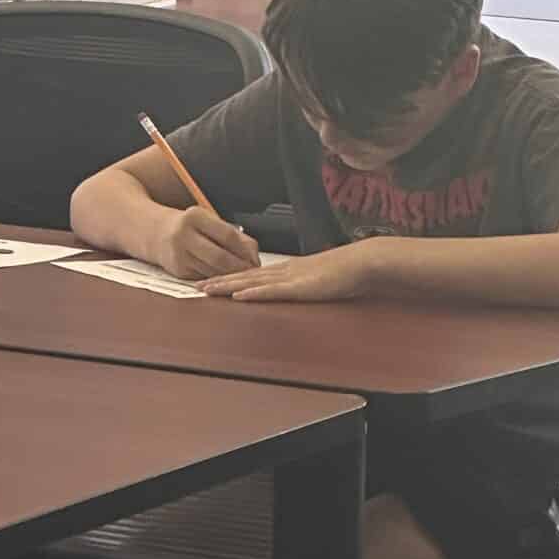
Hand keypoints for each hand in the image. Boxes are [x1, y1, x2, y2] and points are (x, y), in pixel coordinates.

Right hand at [155, 206, 260, 280]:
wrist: (153, 232)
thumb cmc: (189, 226)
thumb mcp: (208, 221)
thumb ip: (234, 235)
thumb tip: (254, 256)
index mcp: (195, 216)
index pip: (227, 235)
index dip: (245, 250)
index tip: (255, 260)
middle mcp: (184, 234)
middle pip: (220, 257)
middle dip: (240, 268)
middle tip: (252, 274)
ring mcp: (178, 254)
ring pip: (213, 271)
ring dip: (230, 276)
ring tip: (242, 277)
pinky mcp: (177, 270)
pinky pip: (204, 277)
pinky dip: (217, 279)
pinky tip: (225, 279)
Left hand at [201, 243, 372, 301]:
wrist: (362, 262)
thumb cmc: (346, 272)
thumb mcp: (319, 281)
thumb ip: (306, 284)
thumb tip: (297, 290)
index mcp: (288, 270)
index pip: (253, 274)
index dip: (230, 278)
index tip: (211, 281)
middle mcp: (284, 271)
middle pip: (245, 276)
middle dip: (220, 281)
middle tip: (196, 286)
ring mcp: (290, 278)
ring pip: (252, 282)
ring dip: (228, 287)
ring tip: (207, 290)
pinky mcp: (300, 287)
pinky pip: (272, 291)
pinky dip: (253, 293)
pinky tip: (238, 296)